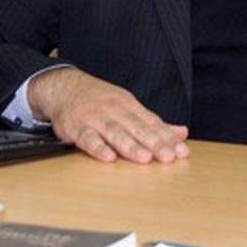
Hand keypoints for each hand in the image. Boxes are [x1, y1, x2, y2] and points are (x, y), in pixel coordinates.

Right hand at [28, 67, 188, 163]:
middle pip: (137, 128)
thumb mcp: (129, 106)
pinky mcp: (77, 128)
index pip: (152, 123)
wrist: (64, 87)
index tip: (182, 152)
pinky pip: (88, 139)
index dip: (167, 138)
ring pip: (115, 133)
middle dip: (154, 143)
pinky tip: (108, 158)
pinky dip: (98, 148)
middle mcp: (114, 110)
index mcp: (129, 105)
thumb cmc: (100, 101)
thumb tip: (181, 133)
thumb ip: (153, 122)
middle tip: (169, 157)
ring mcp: (95, 118)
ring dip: (130, 146)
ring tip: (145, 159)